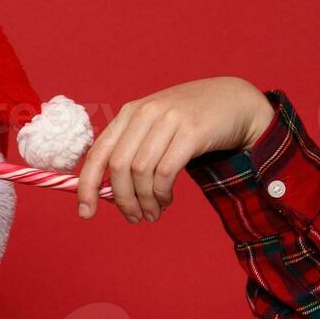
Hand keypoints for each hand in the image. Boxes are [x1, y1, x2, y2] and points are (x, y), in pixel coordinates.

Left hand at [75, 77, 273, 223]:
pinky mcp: (192, 130)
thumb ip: (131, 152)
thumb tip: (106, 193)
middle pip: (119, 167)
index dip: (87, 186)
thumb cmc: (190, 121)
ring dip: (145, 201)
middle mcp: (145, 113)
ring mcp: (169, 119)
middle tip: (133, 218)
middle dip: (122, 200)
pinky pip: (166, 171)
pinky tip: (166, 200)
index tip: (85, 213)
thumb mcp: (154, 128)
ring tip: (152, 213)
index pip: (98, 153)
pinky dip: (162, 193)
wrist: (234, 100)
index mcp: (128, 113)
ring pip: (141, 172)